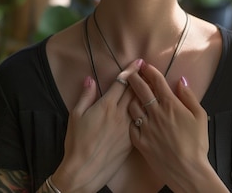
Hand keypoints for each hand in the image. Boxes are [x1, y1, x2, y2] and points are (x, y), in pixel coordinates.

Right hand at [53, 59, 142, 191]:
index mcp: (106, 105)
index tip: (138, 62)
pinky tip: (151, 109)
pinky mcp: (132, 140)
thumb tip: (90, 79)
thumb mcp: (76, 116)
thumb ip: (85, 96)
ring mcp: (128, 128)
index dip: (131, 70)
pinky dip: (147, 112)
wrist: (84, 169)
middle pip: (135, 91)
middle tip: (150, 69)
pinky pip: (142, 121)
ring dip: (148, 94)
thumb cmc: (76, 142)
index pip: (122, 83)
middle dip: (143, 78)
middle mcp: (119, 114)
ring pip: (142, 106)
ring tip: (155, 85)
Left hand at [127, 63, 210, 190]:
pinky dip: (131, 118)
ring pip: (132, 106)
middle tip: (131, 72)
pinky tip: (132, 116)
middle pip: (141, 90)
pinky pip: (131, 125)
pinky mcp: (140, 141)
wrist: (187, 170)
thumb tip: (181, 81)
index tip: (144, 65)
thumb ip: (189, 97)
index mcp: (171, 105)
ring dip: (130, 97)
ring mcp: (145, 127)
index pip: (157, 82)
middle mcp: (155, 113)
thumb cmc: (197, 144)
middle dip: (134, 78)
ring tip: (129, 93)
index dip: (150, 71)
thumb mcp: (200, 116)